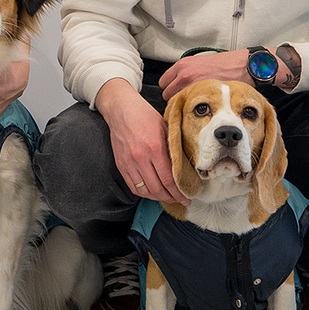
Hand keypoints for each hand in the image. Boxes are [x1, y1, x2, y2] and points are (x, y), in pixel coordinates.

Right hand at [99, 80, 186, 204]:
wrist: (121, 109)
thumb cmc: (145, 116)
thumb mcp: (165, 129)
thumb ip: (173, 149)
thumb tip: (184, 168)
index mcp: (155, 148)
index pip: (169, 179)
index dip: (180, 192)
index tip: (187, 197)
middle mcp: (140, 158)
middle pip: (158, 188)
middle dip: (171, 198)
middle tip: (181, 200)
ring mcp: (129, 162)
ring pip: (145, 190)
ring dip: (158, 197)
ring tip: (167, 197)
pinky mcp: (120, 165)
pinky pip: (133, 186)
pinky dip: (144, 193)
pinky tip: (152, 192)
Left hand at [156, 49, 256, 100]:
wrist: (243, 66)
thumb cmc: (226, 64)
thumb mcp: (201, 62)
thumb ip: (189, 72)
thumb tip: (179, 82)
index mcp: (183, 65)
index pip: (164, 82)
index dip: (171, 89)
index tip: (176, 94)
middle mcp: (184, 74)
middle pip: (167, 94)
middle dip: (175, 99)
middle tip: (186, 102)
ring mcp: (194, 85)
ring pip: (177, 102)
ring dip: (183, 106)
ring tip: (194, 106)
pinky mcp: (204, 94)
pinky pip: (190, 107)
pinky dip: (193, 109)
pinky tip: (201, 109)